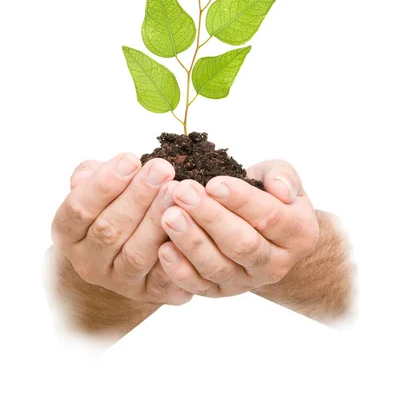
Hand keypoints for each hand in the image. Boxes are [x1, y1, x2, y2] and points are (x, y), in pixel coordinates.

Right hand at [51, 154, 191, 305]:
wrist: (123, 252)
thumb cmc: (111, 206)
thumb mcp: (95, 186)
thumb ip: (92, 176)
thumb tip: (98, 170)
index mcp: (69, 233)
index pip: (79, 209)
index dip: (104, 184)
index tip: (131, 159)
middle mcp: (88, 262)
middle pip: (109, 231)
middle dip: (137, 197)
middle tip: (162, 169)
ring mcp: (118, 281)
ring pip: (136, 255)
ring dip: (156, 221)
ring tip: (175, 191)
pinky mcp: (149, 293)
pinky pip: (163, 279)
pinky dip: (176, 255)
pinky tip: (189, 227)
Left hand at [157, 160, 318, 296]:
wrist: (262, 229)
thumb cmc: (267, 194)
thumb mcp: (280, 176)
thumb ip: (282, 175)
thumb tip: (280, 190)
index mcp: (298, 233)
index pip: (270, 217)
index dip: (241, 200)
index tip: (214, 183)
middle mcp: (275, 264)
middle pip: (242, 244)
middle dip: (210, 217)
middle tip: (182, 192)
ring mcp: (246, 281)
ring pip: (218, 267)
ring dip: (191, 241)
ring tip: (168, 216)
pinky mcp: (220, 292)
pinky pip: (199, 286)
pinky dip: (180, 271)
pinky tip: (163, 249)